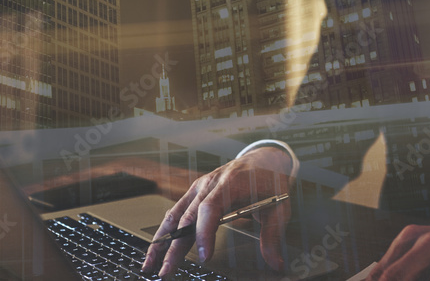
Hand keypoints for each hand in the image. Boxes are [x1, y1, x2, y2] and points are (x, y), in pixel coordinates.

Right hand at [141, 147, 292, 277]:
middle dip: (174, 246)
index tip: (204, 255)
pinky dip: (165, 231)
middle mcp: (210, 183)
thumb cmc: (268, 181)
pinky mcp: (195, 192)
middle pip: (188, 216)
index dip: (204, 232)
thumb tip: (275, 262)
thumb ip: (274, 235)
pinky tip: (157, 248)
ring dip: (161, 240)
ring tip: (151, 264)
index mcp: (230, 183)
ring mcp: (199, 187)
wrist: (262, 159)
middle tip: (167, 270)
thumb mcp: (279, 206)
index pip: (211, 208)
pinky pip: (176, 212)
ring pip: (175, 215)